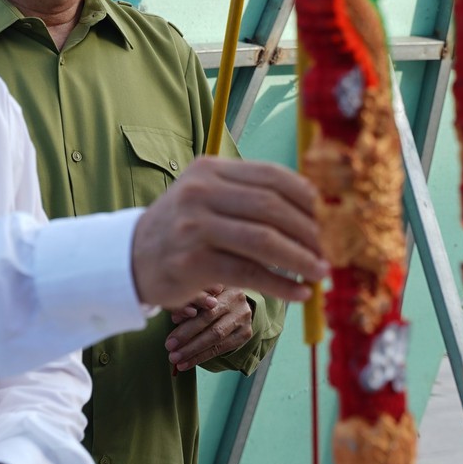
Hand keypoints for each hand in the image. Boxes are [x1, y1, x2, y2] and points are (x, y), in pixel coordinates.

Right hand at [130, 158, 324, 308]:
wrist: (131, 258)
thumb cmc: (183, 229)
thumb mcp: (208, 198)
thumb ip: (250, 198)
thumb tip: (315, 214)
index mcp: (211, 170)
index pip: (272, 176)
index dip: (308, 198)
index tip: (331, 218)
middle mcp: (201, 192)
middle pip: (271, 207)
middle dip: (309, 230)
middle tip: (332, 250)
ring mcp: (194, 227)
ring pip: (263, 240)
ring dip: (300, 258)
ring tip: (321, 273)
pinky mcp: (192, 263)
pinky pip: (248, 273)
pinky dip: (279, 284)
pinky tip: (297, 293)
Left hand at [166, 286, 255, 370]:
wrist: (236, 307)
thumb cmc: (210, 299)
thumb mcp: (200, 295)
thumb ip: (189, 304)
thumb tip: (176, 318)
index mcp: (223, 282)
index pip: (204, 297)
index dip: (188, 309)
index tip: (172, 320)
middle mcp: (237, 298)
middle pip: (209, 317)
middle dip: (187, 333)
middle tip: (169, 346)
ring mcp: (243, 316)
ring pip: (216, 335)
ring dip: (193, 350)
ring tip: (176, 358)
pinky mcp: (245, 333)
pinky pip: (221, 348)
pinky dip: (201, 357)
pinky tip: (186, 363)